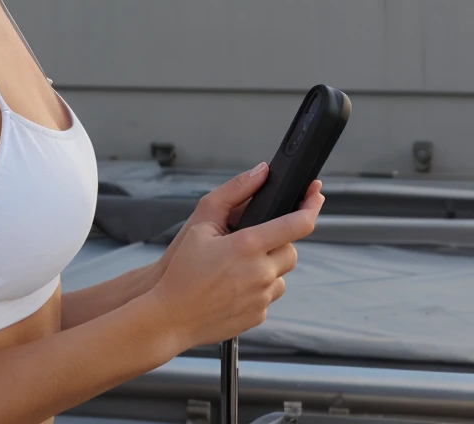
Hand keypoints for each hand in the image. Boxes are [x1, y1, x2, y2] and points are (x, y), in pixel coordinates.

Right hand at [148, 184, 324, 351]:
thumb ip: (235, 191)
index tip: (315, 195)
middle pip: (291, 250)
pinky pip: (270, 295)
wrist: (171, 315)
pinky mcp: (259, 315)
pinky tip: (234, 284)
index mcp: (248, 245)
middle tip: (252, 240)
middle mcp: (261, 272)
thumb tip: (261, 172)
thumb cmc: (182, 268)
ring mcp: (262, 297)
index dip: (311, 206)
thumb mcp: (202, 221)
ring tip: (237, 266)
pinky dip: (259, 286)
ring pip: (281, 274)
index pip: (296, 224)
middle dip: (279, 241)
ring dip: (269, 265)